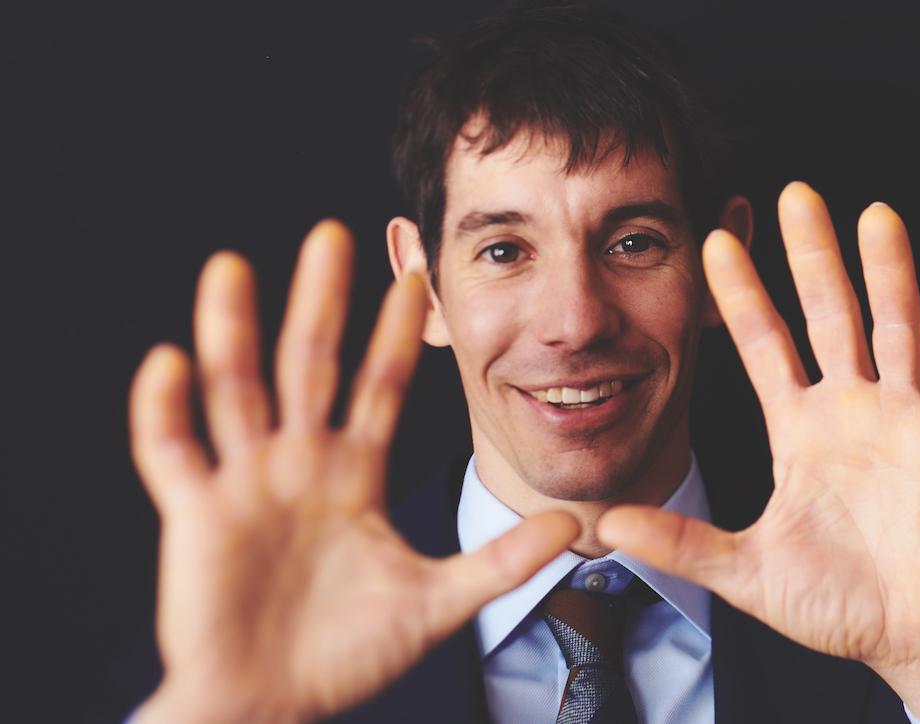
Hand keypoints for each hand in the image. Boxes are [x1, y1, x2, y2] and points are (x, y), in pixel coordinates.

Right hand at [130, 221, 577, 722]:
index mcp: (353, 474)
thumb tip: (573, 525)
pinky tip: (169, 362)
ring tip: (232, 267)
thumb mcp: (438, 602)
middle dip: (322, 302)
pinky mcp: (196, 515)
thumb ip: (503, 562)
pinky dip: (164, 410)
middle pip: (310, 366)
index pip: (380, 385)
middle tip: (335, 234)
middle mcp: (299, 464)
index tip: (419, 278)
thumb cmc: (349, 654)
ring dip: (231, 331)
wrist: (275, 704)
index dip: (398, 334)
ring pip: (236, 392)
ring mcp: (245, 484)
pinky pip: (171, 452)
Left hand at [598, 184, 919, 720]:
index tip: (716, 240)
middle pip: (830, 316)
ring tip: (874, 214)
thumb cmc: (837, 604)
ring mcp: (908, 419)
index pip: (765, 346)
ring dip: (889, 273)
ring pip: (898, 330)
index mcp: (800, 430)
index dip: (742, 296)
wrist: (918, 637)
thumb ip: (683, 543)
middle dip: (812, 257)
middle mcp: (851, 410)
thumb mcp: (748, 572)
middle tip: (794, 193)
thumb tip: (608, 524)